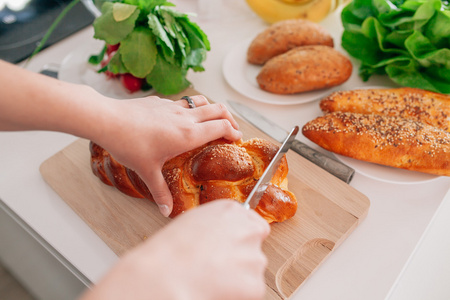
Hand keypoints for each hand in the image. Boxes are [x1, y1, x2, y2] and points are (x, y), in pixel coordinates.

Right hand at [80, 200, 270, 299]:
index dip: (242, 240)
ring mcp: (254, 257)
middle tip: (217, 265)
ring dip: (239, 276)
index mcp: (233, 211)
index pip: (255, 226)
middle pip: (255, 248)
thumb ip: (220, 224)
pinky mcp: (254, 284)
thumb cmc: (172, 249)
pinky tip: (216, 288)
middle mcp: (249, 230)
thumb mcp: (196, 220)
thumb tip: (228, 234)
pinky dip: (238, 293)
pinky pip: (251, 290)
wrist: (165, 274)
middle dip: (241, 258)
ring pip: (252, 270)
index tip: (231, 248)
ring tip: (211, 276)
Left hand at [94, 95, 241, 216]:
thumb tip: (166, 211)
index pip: (222, 126)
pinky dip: (190, 108)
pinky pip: (183, 102)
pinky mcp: (161, 102)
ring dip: (212, 109)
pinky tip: (181, 119)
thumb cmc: (130, 145)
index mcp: (188, 134)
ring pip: (202, 101)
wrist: (109, 120)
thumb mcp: (148, 171)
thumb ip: (160, 192)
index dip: (234, 131)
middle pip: (218, 109)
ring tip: (213, 119)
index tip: (237, 139)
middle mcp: (185, 117)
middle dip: (230, 117)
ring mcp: (173, 106)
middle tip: (232, 129)